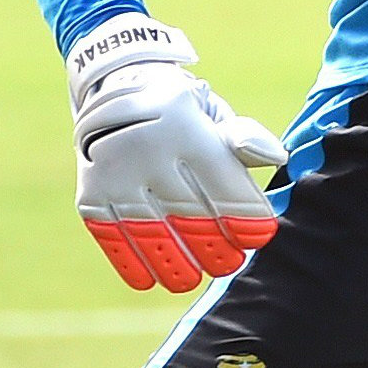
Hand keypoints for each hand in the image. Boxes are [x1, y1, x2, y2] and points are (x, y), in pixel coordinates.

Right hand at [64, 13, 287, 293]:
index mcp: (188, 129)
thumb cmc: (183, 115)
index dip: (245, 216)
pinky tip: (147, 279)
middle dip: (212, 244)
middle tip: (229, 265)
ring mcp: (115, 172)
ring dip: (172, 260)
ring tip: (190, 279)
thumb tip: (276, 157)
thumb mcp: (214, 115)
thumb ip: (244, 139)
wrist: (116, 87)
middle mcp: (148, 149)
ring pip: (150, 229)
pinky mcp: (91, 192)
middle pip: (189, 211)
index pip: (223, 184)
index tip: (259, 237)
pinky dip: (129, 259)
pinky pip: (111, 234)